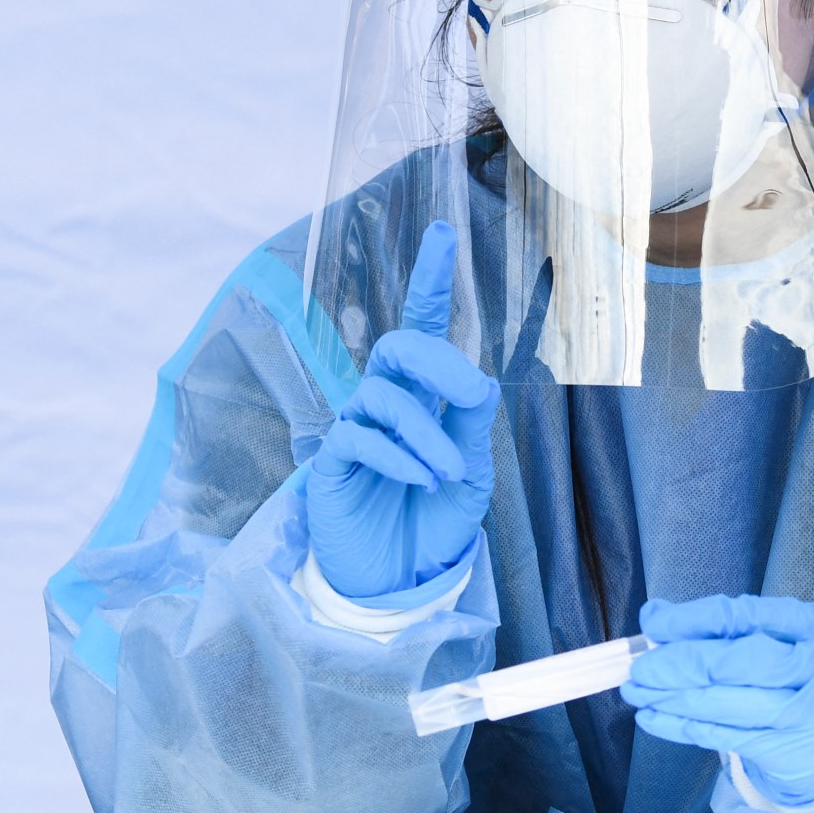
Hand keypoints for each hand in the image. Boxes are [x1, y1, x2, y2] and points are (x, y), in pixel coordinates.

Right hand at [307, 222, 500, 597]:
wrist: (398, 581)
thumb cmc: (434, 522)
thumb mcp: (471, 474)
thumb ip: (472, 426)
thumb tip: (481, 378)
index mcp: (424, 395)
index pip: (425, 326)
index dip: (431, 279)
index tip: (443, 232)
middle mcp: (386, 401)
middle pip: (400, 346)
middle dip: (436, 359)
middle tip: (470, 392)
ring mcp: (356, 429)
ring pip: (385, 396)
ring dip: (426, 433)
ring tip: (447, 472)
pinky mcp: (332, 462)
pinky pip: (359, 439)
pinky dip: (399, 457)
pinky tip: (421, 480)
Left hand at [618, 594, 813, 808]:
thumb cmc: (802, 673)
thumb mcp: (780, 637)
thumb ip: (723, 624)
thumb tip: (656, 616)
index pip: (746, 616)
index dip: (694, 620)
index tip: (655, 623)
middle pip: (735, 663)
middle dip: (678, 664)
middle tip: (639, 668)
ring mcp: (802, 713)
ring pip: (724, 703)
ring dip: (671, 698)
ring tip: (636, 692)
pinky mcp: (785, 751)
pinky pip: (722, 736)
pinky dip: (680, 727)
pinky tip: (652, 717)